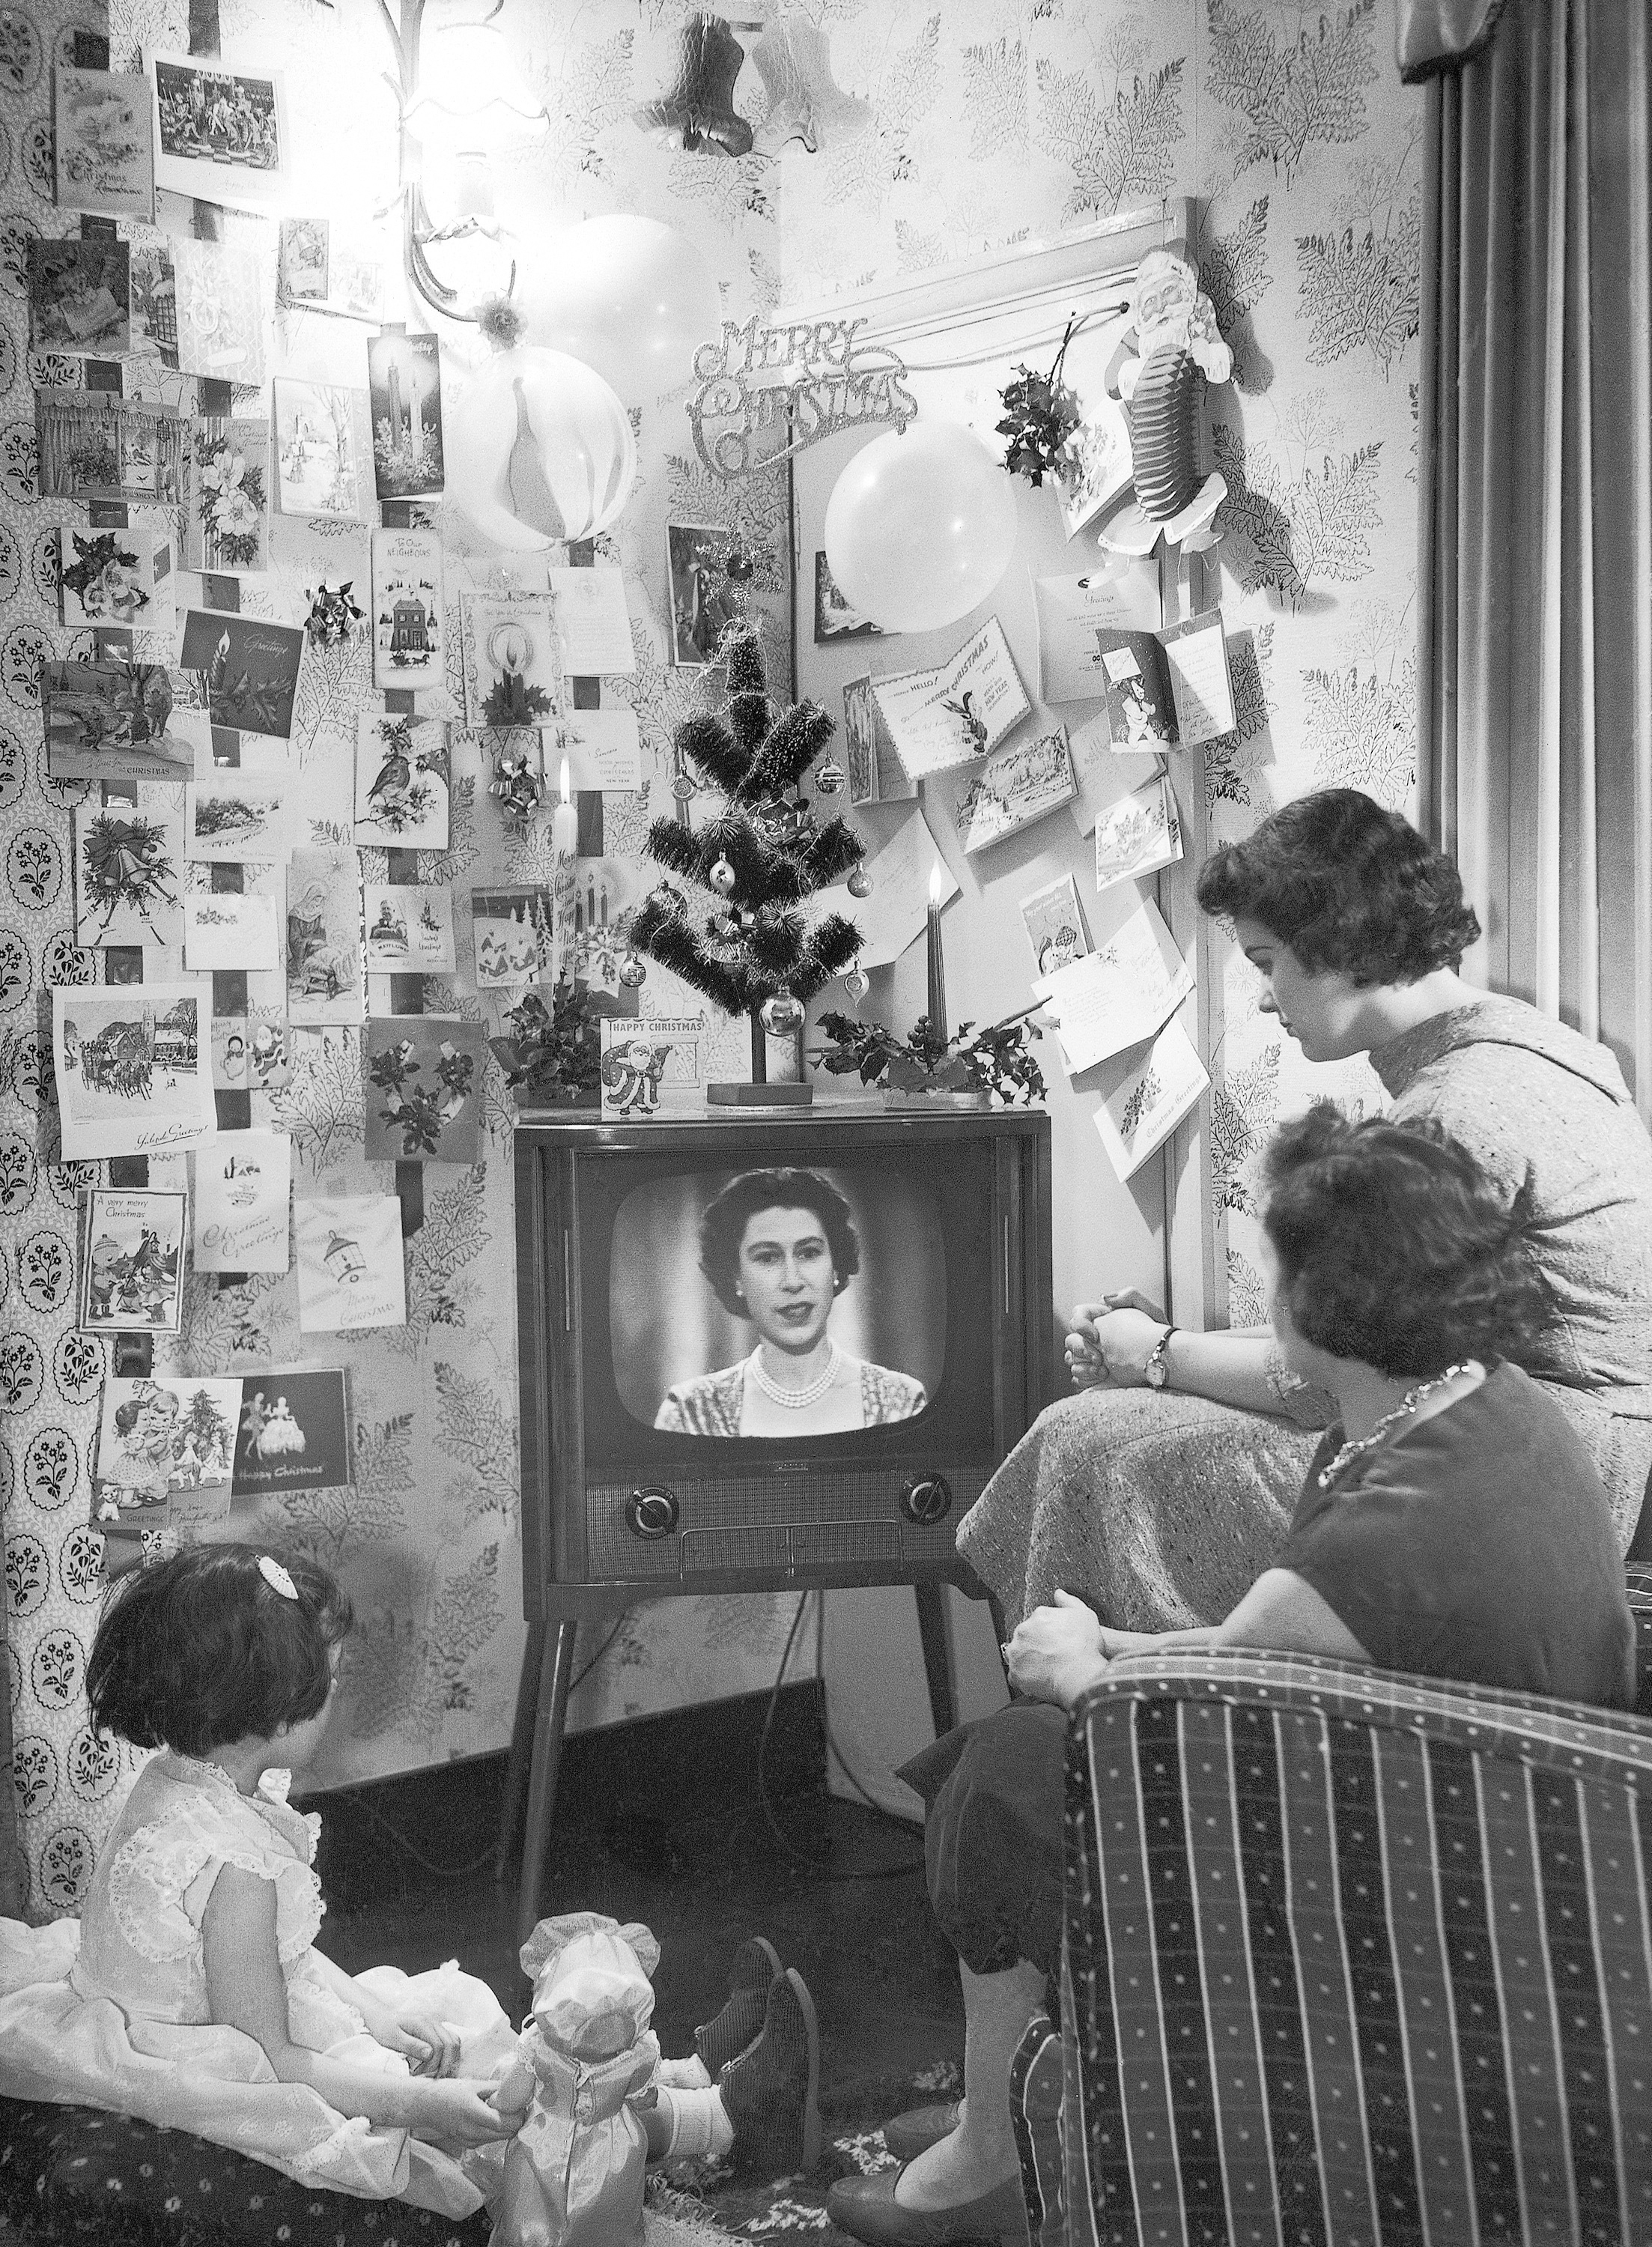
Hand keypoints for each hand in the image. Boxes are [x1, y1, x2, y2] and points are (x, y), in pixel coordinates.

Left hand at [384, 2004, 461, 2077]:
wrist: (382, 2018)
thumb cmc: (384, 2030)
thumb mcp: (393, 2039)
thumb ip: (412, 2046)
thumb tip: (431, 2054)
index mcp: (422, 2023)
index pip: (439, 2046)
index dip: (434, 2064)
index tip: (422, 2076)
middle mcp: (433, 2021)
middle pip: (451, 2044)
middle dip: (446, 2064)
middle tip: (434, 2080)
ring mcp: (436, 2024)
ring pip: (454, 2041)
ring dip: (450, 2060)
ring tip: (438, 2074)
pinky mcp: (436, 2029)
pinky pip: (451, 2040)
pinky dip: (450, 2054)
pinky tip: (440, 2065)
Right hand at [415, 2078, 525, 2146]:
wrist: (427, 2106)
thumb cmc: (449, 2091)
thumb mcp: (473, 2084)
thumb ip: (495, 2088)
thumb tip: (515, 2087)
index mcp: (474, 2113)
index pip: (504, 2123)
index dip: (518, 2117)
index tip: (523, 2106)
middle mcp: (472, 2131)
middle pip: (504, 2134)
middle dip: (515, 2123)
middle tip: (518, 2108)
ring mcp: (469, 2140)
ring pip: (498, 2138)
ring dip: (506, 2128)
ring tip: (505, 2111)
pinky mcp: (467, 2144)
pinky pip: (488, 2140)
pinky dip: (495, 2132)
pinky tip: (492, 2119)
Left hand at [1005, 1590, 1108, 1708]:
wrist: (1079, 1674)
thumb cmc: (1084, 1647)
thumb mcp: (1085, 1616)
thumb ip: (1069, 1602)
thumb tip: (1058, 1594)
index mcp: (1039, 1615)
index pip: (1038, 1621)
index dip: (1048, 1633)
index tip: (1056, 1642)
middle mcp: (1024, 1630)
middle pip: (1027, 1637)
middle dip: (1036, 1645)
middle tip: (1053, 1656)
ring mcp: (1017, 1651)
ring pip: (1019, 1655)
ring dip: (1028, 1660)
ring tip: (1047, 1669)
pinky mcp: (1015, 1672)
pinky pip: (1016, 1676)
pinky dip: (1025, 1678)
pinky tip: (1040, 1680)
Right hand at [1065, 1294, 1167, 1388]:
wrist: (1164, 1365)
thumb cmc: (1160, 1339)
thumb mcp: (1151, 1311)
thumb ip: (1129, 1295)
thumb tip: (1105, 1298)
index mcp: (1105, 1321)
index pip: (1078, 1314)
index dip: (1080, 1323)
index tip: (1095, 1335)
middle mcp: (1096, 1340)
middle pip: (1071, 1339)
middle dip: (1081, 1349)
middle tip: (1099, 1358)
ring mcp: (1094, 1359)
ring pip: (1071, 1359)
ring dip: (1082, 1366)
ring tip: (1102, 1371)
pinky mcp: (1096, 1378)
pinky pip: (1078, 1378)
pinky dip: (1085, 1379)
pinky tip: (1102, 1379)